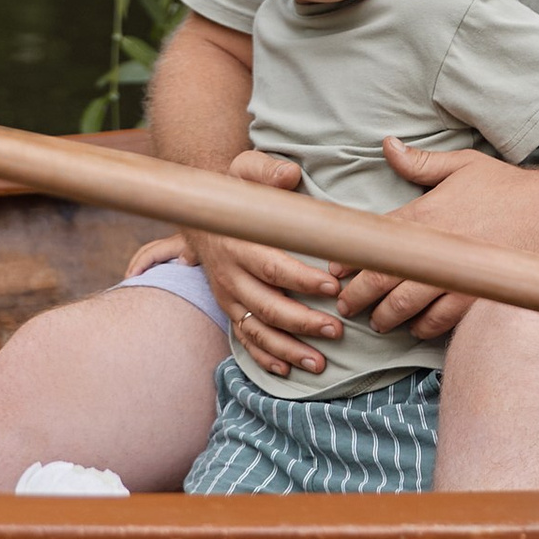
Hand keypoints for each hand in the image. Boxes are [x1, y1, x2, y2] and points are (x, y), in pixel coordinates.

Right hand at [192, 149, 345, 379]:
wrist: (203, 211)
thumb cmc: (235, 189)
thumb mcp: (245, 169)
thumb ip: (267, 171)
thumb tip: (289, 175)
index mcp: (240, 243)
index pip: (273, 266)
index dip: (302, 279)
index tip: (332, 287)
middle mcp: (231, 274)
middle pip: (268, 306)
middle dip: (302, 322)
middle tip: (336, 331)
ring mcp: (229, 295)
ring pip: (257, 329)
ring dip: (288, 349)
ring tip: (319, 363)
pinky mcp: (229, 308)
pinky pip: (245, 338)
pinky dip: (265, 357)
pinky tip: (287, 370)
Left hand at [330, 137, 538, 341]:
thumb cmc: (508, 187)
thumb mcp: (463, 165)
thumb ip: (420, 162)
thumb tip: (387, 145)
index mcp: (426, 212)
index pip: (375, 240)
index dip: (350, 258)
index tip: (336, 269)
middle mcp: (436, 246)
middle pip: (382, 277)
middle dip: (358, 295)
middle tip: (345, 305)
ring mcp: (456, 273)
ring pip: (407, 305)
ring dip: (386, 317)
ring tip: (376, 321)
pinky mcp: (476, 294)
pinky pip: (441, 320)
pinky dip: (423, 327)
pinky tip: (415, 328)